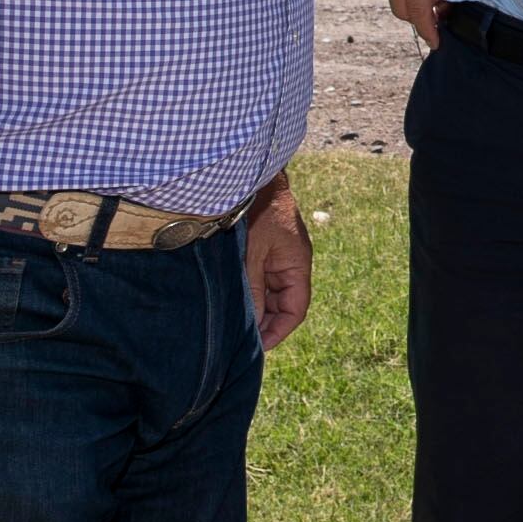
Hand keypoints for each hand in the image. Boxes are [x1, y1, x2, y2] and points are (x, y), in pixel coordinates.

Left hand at [243, 174, 312, 347]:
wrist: (245, 173)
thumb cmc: (253, 209)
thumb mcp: (252, 254)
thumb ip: (252, 290)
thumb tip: (250, 325)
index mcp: (296, 263)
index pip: (295, 309)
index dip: (278, 331)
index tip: (256, 347)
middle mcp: (288, 262)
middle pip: (281, 304)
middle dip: (262, 322)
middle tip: (236, 339)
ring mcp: (274, 254)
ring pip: (266, 292)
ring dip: (251, 306)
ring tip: (228, 322)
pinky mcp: (258, 248)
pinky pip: (255, 277)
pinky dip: (244, 290)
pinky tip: (226, 298)